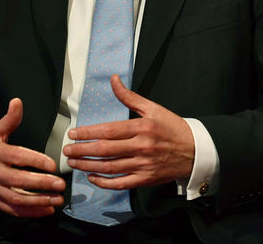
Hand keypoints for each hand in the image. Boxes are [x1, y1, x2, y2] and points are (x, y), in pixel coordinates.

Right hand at [0, 98, 65, 216]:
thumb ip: (9, 119)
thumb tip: (18, 102)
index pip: (17, 157)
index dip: (36, 161)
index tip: (53, 164)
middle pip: (18, 181)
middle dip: (41, 184)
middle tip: (60, 184)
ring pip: (17, 199)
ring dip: (39, 201)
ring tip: (57, 199)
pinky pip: (12, 209)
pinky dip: (30, 212)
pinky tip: (46, 209)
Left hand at [62, 75, 194, 189]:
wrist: (195, 151)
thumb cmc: (173, 127)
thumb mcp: (153, 108)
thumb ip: (129, 96)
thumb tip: (114, 79)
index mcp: (142, 127)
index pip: (108, 131)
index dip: (88, 133)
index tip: (73, 134)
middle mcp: (141, 147)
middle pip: (105, 150)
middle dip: (82, 150)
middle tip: (67, 150)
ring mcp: (143, 165)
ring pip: (110, 167)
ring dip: (88, 166)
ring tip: (73, 162)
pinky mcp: (146, 179)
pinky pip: (121, 183)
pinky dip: (105, 182)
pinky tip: (92, 177)